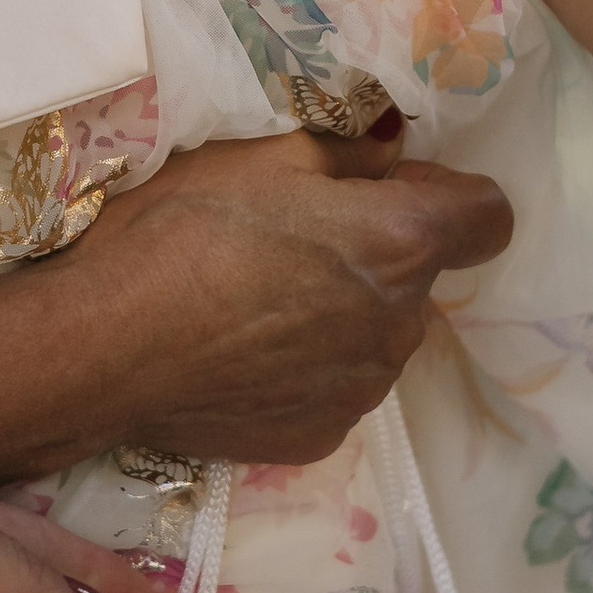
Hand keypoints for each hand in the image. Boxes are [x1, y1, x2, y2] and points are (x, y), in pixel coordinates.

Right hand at [75, 132, 512, 464]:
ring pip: (376, 336)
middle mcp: (402, 324)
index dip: (448, 196)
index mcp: (401, 244)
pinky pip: (335, 387)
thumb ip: (346, 155)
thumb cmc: (179, 231)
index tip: (390, 191)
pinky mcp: (322, 436)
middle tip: (292, 242)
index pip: (489, 216)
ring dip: (341, 315)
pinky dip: (305, 369)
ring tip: (254, 303)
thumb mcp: (261, 156)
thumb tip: (387, 156)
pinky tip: (240, 355)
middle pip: (418, 279)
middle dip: (375, 257)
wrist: (102, 348)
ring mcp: (364, 389)